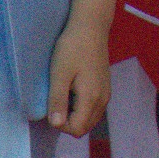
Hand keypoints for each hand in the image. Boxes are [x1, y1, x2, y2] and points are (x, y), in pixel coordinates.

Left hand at [46, 18, 110, 136]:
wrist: (91, 27)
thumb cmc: (73, 48)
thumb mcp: (59, 74)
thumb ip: (58, 100)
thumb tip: (56, 124)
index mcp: (92, 98)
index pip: (77, 129)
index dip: (61, 125)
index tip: (52, 106)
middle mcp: (103, 100)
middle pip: (85, 128)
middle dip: (68, 122)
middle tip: (56, 101)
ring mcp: (106, 94)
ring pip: (90, 119)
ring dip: (75, 115)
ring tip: (64, 95)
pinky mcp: (105, 88)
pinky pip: (94, 109)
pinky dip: (82, 108)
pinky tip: (73, 90)